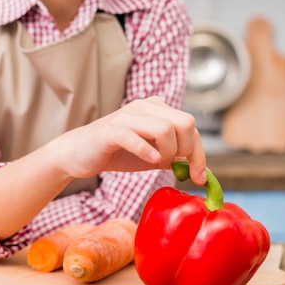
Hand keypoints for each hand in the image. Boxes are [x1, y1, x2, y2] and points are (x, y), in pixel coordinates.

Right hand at [52, 96, 206, 184]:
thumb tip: (205, 174)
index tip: (199, 177)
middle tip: (175, 167)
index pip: (191, 126)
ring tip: (156, 161)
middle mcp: (144, 106)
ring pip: (165, 128)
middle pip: (185, 123)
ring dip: (167, 152)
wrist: (78, 154)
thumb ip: (175, 159)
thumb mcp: (152, 156)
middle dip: (187, 151)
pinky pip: (136, 137)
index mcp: (157, 108)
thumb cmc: (116, 153)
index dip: (199, 154)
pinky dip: (147, 152)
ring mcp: (126, 116)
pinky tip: (148, 160)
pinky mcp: (110, 131)